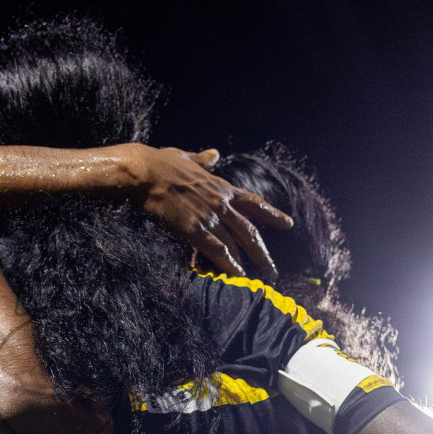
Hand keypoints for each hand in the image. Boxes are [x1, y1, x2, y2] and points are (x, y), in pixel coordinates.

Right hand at [128, 145, 291, 279]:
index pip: (253, 203)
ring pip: (236, 244)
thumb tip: (214, 154)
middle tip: (272, 270)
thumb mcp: (187, 157)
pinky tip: (236, 276)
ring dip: (248, 263)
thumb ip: (203, 160)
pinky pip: (217, 251)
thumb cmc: (160, 162)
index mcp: (220, 187)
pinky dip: (229, 265)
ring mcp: (209, 217)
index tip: (288, 224)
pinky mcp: (194, 229)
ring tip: (257, 279)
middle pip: (250, 231)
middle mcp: (221, 203)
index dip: (272, 215)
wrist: (145, 171)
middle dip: (262, 252)